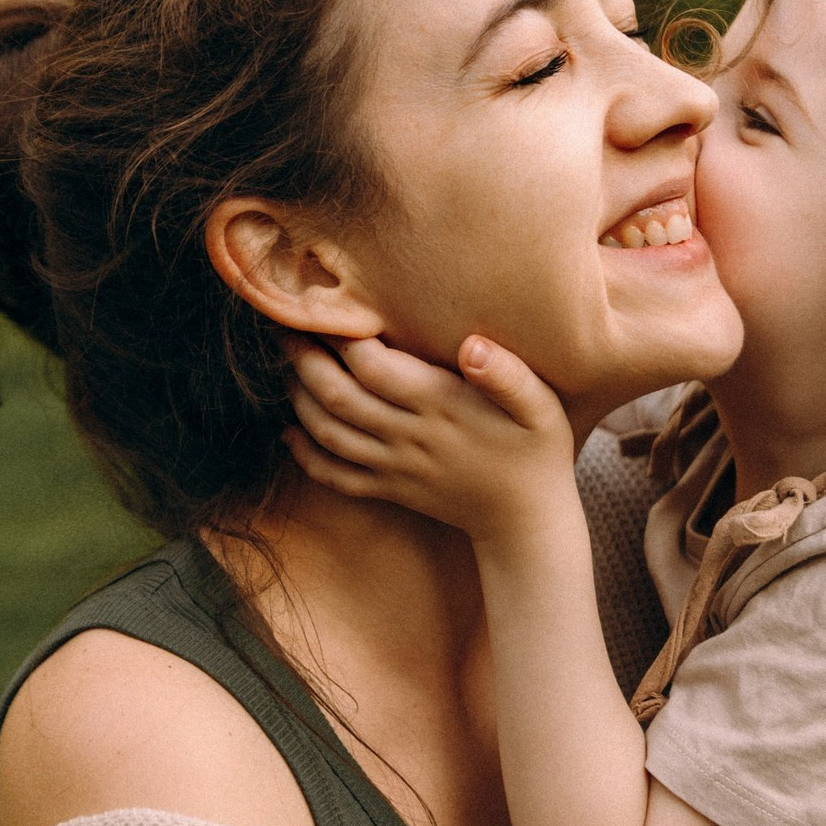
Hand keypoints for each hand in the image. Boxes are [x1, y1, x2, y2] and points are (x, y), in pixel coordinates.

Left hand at [284, 334, 575, 541]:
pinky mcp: (390, 489)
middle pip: (338, 397)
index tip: (326, 305)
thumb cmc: (537, 450)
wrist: (527, 520)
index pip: (374, 366)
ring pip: (329, 433)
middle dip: (305, 360)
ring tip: (284, 367)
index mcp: (441, 407)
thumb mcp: (540, 407)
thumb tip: (473, 345)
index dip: (343, 336)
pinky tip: (289, 433)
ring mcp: (395, 467)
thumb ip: (508, 374)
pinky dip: (306, 456)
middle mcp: (410, 437)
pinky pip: (336, 476)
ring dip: (298, 399)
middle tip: (285, 328)